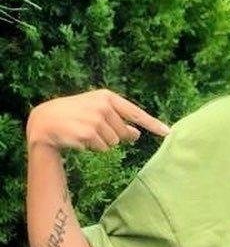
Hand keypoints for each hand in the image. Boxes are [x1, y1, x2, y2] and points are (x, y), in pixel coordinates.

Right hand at [27, 90, 169, 151]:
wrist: (44, 121)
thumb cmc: (73, 114)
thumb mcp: (96, 111)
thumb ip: (118, 120)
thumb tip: (137, 135)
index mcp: (107, 97)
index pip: (136, 112)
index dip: (153, 124)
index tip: (168, 132)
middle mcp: (103, 106)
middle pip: (125, 133)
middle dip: (114, 136)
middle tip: (94, 129)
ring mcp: (96, 119)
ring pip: (114, 143)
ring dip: (101, 143)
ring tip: (84, 132)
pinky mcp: (89, 133)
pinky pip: (102, 149)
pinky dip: (93, 148)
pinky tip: (79, 139)